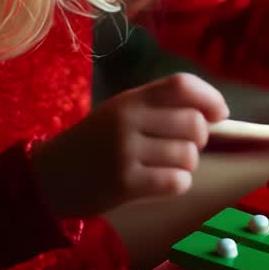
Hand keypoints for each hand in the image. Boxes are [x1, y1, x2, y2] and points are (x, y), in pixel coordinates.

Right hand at [29, 73, 228, 217]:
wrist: (48, 178)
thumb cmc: (93, 145)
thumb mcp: (120, 113)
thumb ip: (159, 109)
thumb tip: (214, 116)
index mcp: (130, 99)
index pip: (181, 85)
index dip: (210, 98)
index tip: (220, 114)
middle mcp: (128, 120)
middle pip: (194, 124)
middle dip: (199, 140)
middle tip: (181, 148)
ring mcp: (125, 151)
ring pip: (188, 156)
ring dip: (186, 166)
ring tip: (164, 168)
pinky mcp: (125, 183)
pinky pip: (176, 182)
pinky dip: (176, 185)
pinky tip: (159, 184)